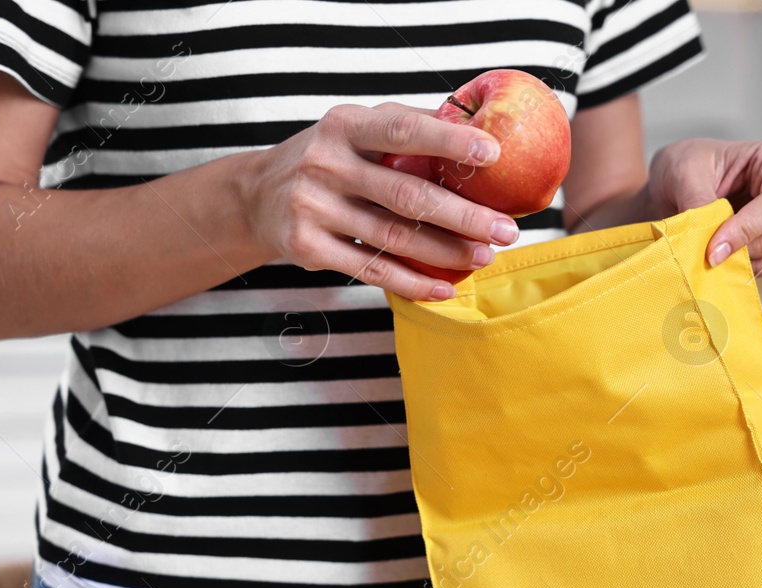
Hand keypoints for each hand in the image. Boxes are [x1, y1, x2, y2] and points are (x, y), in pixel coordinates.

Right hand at [235, 103, 522, 299]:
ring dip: (446, 252)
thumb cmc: (326, 158)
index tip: (493, 154)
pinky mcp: (307, 247)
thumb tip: (476, 127)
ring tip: (484, 257)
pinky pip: (371, 270)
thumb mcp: (354, 129)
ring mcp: (313, 207)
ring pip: (393, 238)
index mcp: (344, 125)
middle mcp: (326, 163)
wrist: (255, 195)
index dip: (448, 141)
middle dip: (463, 215)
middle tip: (506, 229)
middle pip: (406, 194)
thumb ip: (404, 127)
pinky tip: (445, 288)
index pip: (402, 129)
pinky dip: (412, 283)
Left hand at [644, 138, 761, 275]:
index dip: (747, 229)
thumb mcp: (686, 174)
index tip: (713, 248)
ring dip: (740, 259)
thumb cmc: (692, 164)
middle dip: (740, 248)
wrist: (684, 178)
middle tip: (706, 251)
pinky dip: (744, 266)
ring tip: (712, 247)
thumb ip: (698, 203)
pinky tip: (724, 252)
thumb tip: (709, 239)